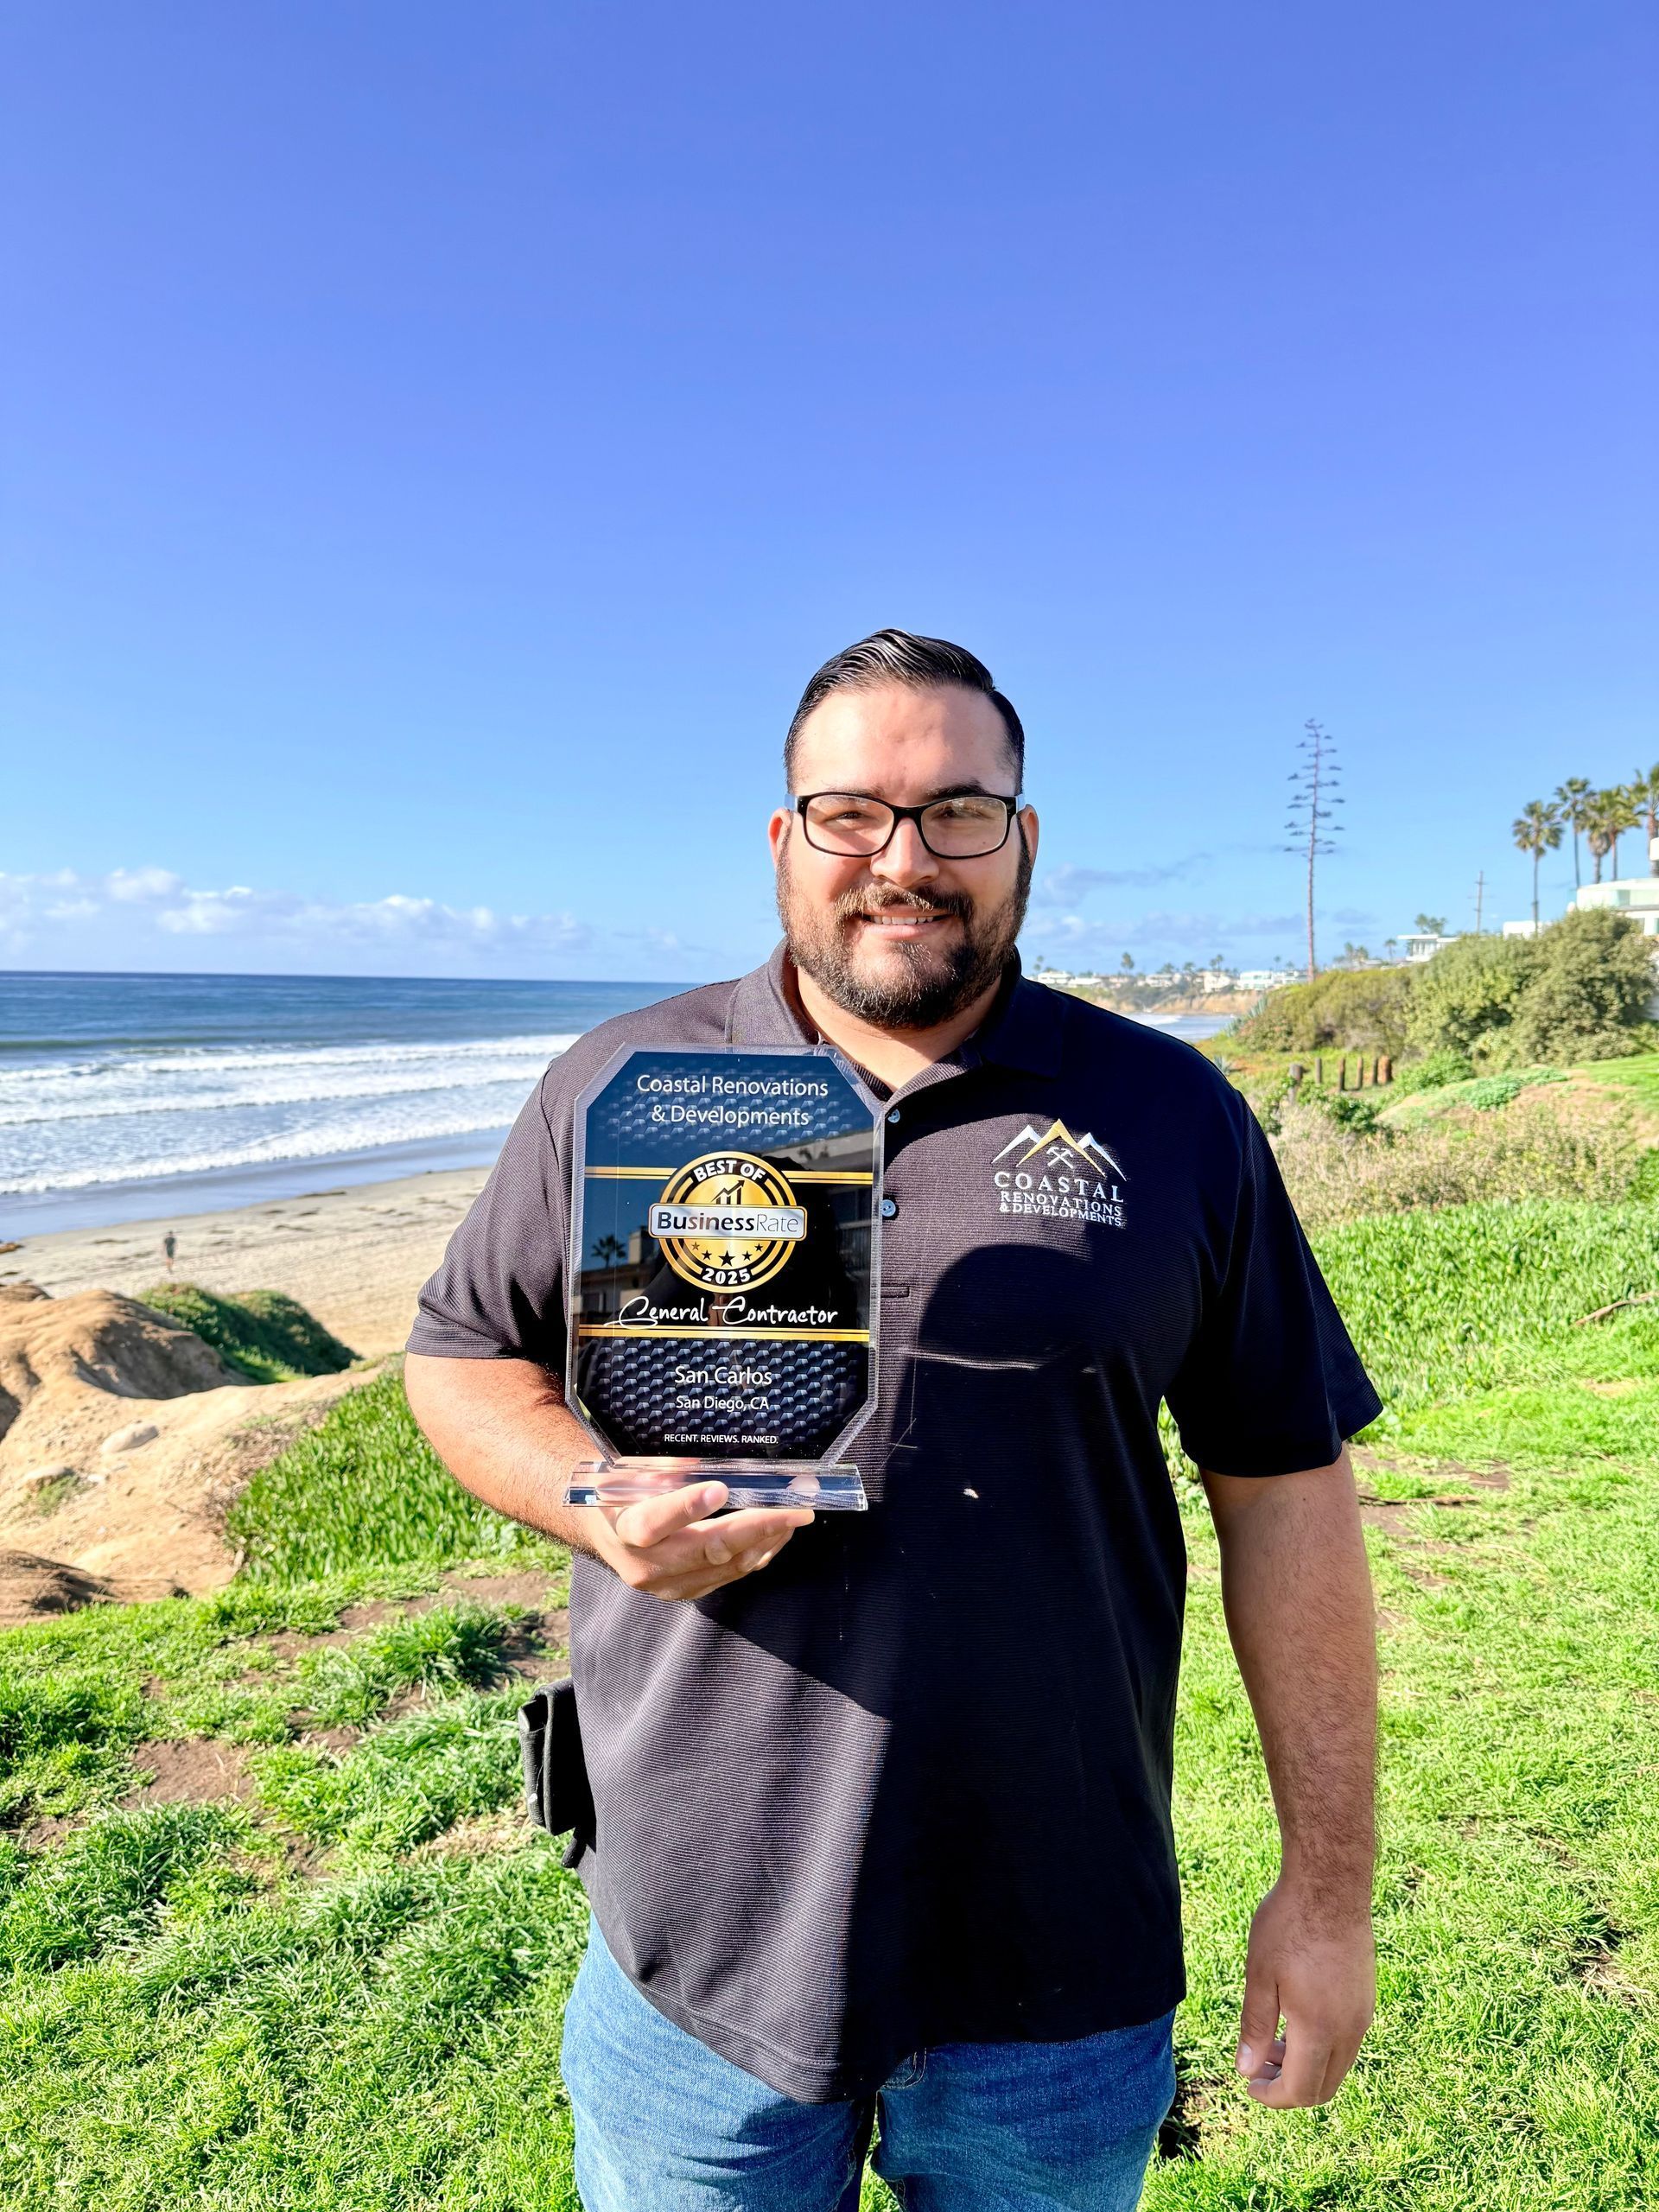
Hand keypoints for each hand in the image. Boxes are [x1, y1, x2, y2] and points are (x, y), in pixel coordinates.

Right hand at [589, 1479, 813, 1601]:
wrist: (606, 1532)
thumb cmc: (622, 1492)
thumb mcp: (631, 1475)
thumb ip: (665, 1471)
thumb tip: (712, 1461)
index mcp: (622, 1528)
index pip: (651, 1524)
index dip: (685, 1508)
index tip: (719, 1488)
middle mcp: (644, 1566)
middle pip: (706, 1551)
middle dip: (757, 1527)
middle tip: (795, 1509)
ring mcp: (668, 1586)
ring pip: (727, 1566)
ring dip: (767, 1540)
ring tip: (796, 1516)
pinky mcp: (688, 1592)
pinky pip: (730, 1575)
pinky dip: (759, 1553)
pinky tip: (778, 1533)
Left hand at [1234, 1879, 1374, 2107]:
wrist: (1331, 1884)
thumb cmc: (1289, 1925)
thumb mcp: (1260, 1975)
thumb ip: (1254, 2027)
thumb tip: (1246, 2071)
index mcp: (1319, 2030)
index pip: (1301, 2091)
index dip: (1272, 2097)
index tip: (1249, 2084)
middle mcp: (1349, 2030)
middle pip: (1323, 2087)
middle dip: (1289, 2088)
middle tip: (1257, 2067)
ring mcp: (1362, 2014)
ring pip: (1337, 2066)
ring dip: (1305, 2067)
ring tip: (1270, 2041)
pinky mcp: (1366, 1998)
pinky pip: (1346, 2042)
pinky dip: (1321, 2047)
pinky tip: (1294, 2019)